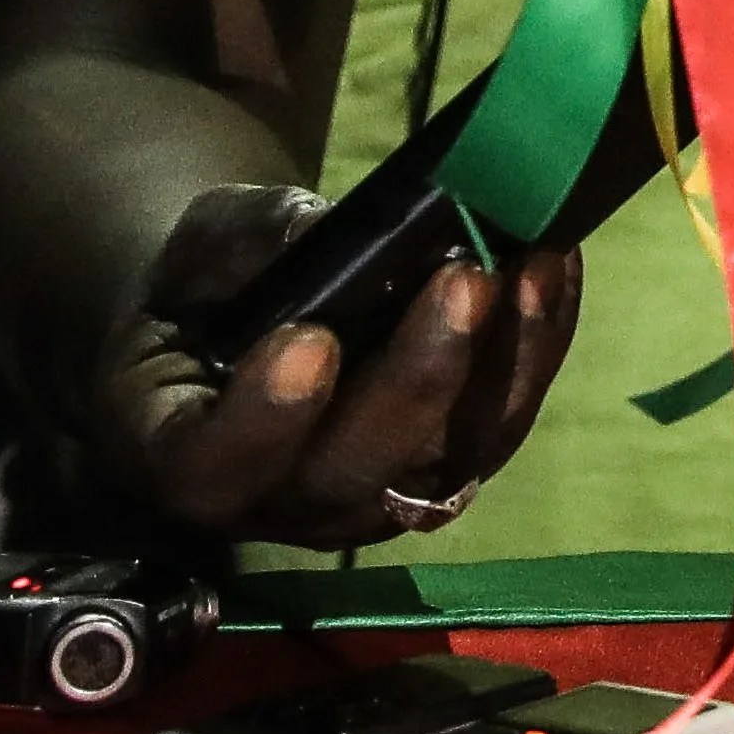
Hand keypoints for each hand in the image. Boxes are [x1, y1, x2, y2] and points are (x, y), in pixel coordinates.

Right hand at [86, 186, 579, 549]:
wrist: (244, 311)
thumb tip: (334, 233)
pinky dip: (531, 351)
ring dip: (501, 364)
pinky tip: (552, 271)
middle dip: (418, 377)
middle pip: (351, 471)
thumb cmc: (207, 283)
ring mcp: (365, 499)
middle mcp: (275, 501)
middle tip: (463, 280)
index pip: (213, 465)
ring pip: (444, 460)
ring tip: (533, 268)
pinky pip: (494, 428)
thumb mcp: (205, 246)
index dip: (265, 417)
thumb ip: (253, 244)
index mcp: (181, 456)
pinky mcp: (438, 473)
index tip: (310, 340)